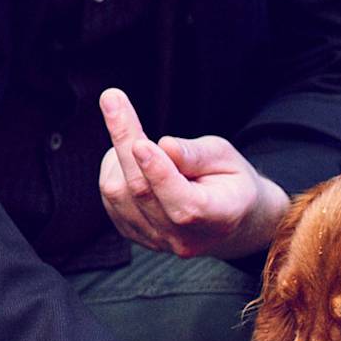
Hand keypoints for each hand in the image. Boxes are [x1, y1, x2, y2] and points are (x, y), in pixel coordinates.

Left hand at [98, 88, 289, 258]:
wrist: (230, 217)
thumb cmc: (230, 181)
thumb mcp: (227, 158)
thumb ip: (197, 155)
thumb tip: (164, 147)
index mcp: (218, 219)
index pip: (183, 204)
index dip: (159, 173)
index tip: (141, 142)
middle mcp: (184, 238)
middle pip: (142, 192)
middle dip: (125, 142)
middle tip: (113, 99)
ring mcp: (157, 241)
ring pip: (118, 194)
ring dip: (121, 156)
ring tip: (143, 143)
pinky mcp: (135, 234)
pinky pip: (110, 198)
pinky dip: (115, 170)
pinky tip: (135, 162)